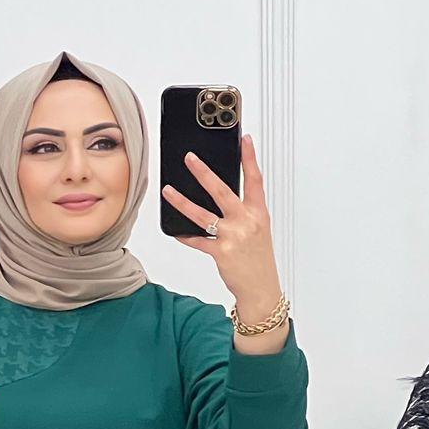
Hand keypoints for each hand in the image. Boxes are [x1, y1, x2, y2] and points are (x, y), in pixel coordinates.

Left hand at [161, 131, 283, 314]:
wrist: (261, 289)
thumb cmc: (258, 259)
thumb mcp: (258, 230)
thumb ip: (244, 211)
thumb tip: (220, 194)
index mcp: (258, 213)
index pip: (255, 180)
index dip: (250, 158)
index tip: (244, 139)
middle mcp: (246, 222)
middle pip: (222, 191)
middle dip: (203, 172)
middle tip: (189, 158)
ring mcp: (233, 237)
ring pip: (202, 214)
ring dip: (182, 201)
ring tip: (168, 190)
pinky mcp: (220, 253)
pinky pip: (197, 240)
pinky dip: (185, 235)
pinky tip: (176, 230)